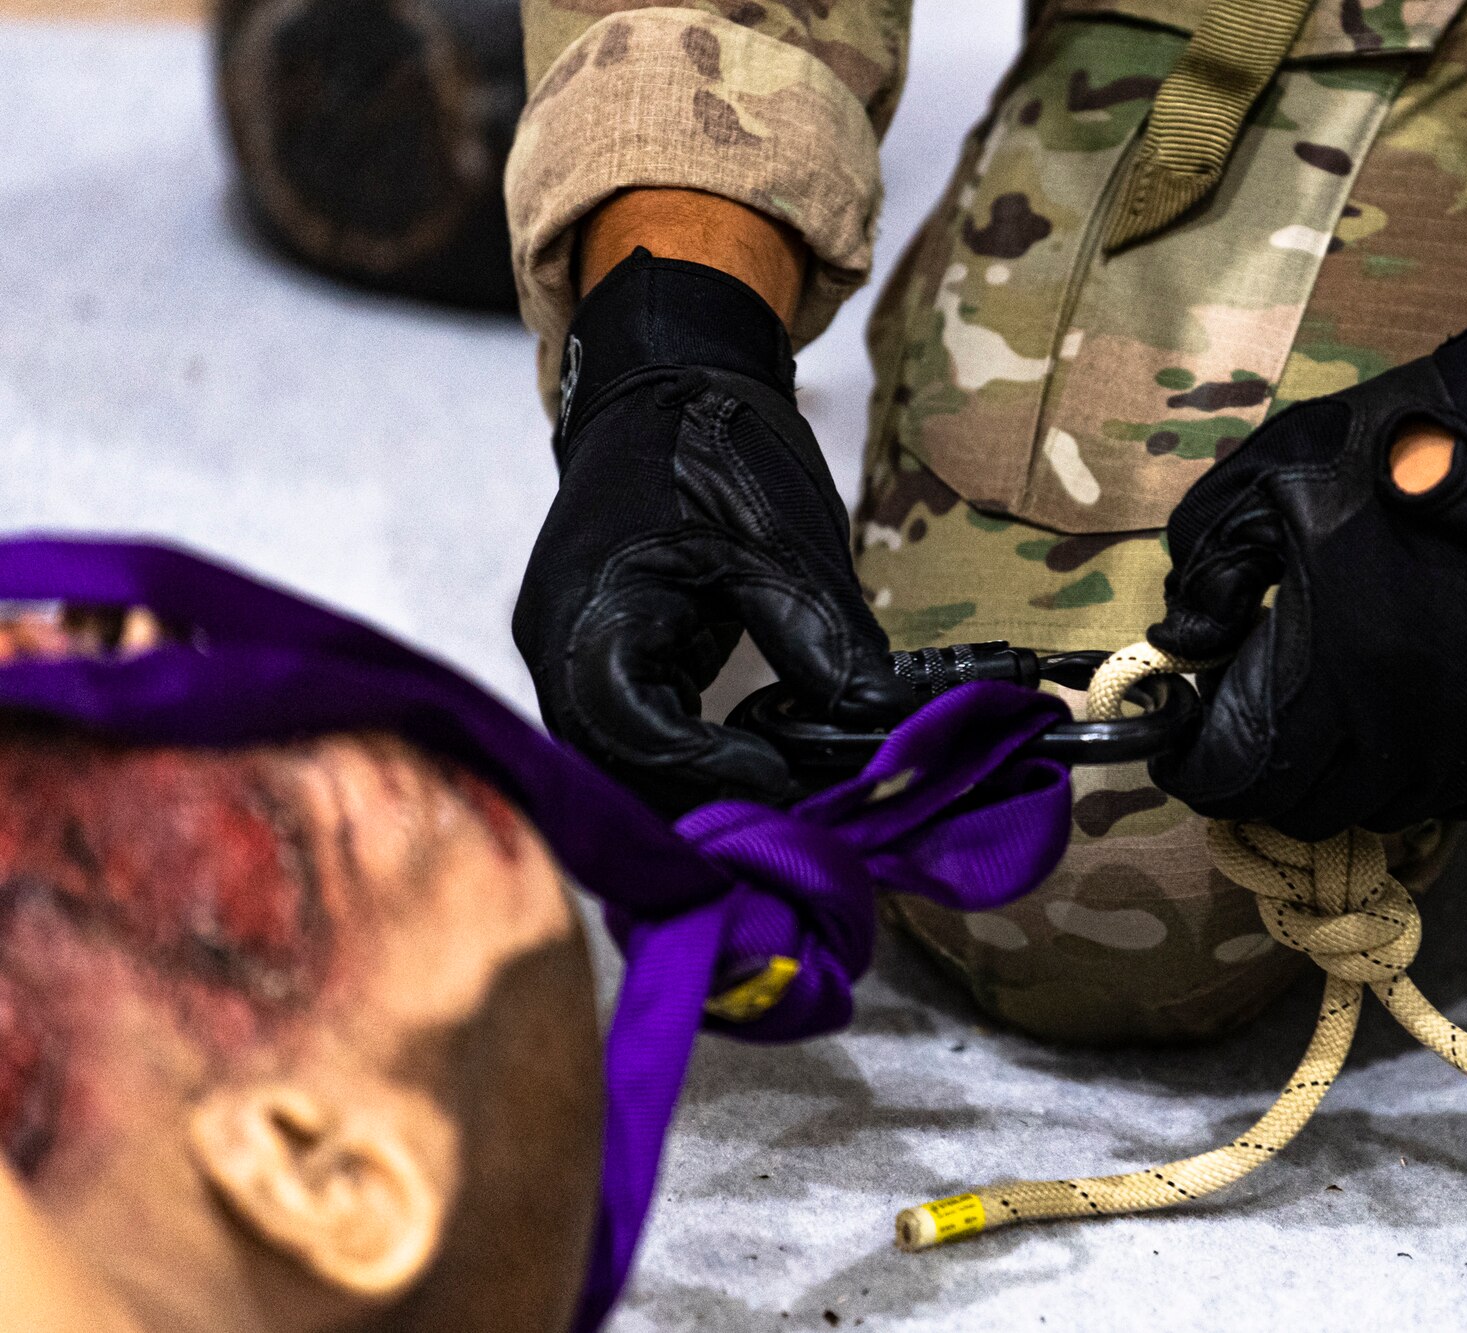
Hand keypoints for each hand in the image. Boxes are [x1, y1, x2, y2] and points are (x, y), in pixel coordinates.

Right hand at [514, 252, 908, 814]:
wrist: (664, 382)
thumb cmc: (712, 444)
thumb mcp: (783, 542)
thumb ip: (825, 639)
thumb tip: (879, 724)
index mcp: (592, 608)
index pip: (628, 727)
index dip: (707, 766)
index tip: (786, 777)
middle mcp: (560, 645)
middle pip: (617, 764)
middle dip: (707, 793)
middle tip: (801, 804)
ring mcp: (572, 655)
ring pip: (623, 759)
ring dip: (700, 783)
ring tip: (791, 786)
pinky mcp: (600, 658)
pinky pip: (635, 731)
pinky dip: (693, 755)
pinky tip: (760, 756)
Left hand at [1149, 289, 1466, 838]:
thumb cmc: (1409, 459)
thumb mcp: (1275, 477)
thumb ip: (1208, 563)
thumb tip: (1181, 640)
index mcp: (1324, 674)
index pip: (1234, 778)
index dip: (1197, 766)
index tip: (1184, 740)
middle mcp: (1392, 736)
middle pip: (1299, 809)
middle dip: (1260, 778)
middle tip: (1252, 731)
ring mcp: (1462, 753)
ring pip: (1372, 813)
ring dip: (1335, 783)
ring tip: (1324, 725)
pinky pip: (1443, 801)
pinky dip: (1406, 778)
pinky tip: (1394, 724)